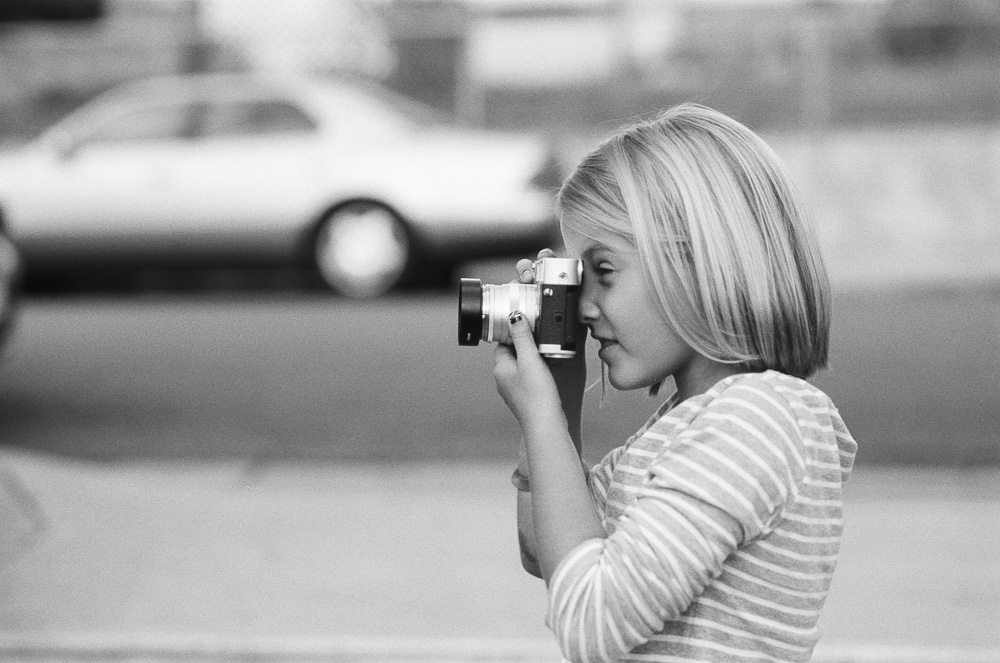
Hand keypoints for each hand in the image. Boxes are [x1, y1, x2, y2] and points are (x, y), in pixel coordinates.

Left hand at [514, 249, 587, 408]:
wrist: (547, 427)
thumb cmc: (537, 396)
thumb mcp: (530, 360)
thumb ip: (523, 337)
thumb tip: (514, 315)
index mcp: (501, 367)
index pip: (503, 338)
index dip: (514, 325)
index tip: (526, 313)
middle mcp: (505, 378)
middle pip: (514, 348)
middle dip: (526, 337)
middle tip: (540, 325)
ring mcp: (516, 388)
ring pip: (524, 361)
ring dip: (534, 350)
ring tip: (549, 340)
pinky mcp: (529, 396)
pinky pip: (533, 373)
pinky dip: (541, 364)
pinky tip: (554, 361)